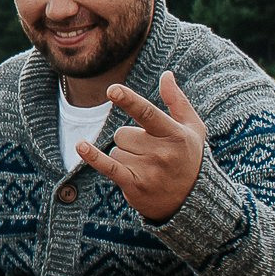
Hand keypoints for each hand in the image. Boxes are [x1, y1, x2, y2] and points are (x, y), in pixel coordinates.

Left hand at [79, 69, 208, 223]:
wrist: (192, 201)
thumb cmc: (190, 158)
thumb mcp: (192, 128)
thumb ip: (177, 101)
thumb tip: (166, 74)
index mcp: (175, 134)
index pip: (148, 113)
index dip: (128, 101)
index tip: (112, 90)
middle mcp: (161, 152)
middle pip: (123, 133)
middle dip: (130, 140)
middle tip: (149, 153)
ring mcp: (148, 170)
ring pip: (116, 150)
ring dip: (125, 156)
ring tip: (146, 167)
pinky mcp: (135, 185)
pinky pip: (108, 166)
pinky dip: (93, 157)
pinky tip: (81, 146)